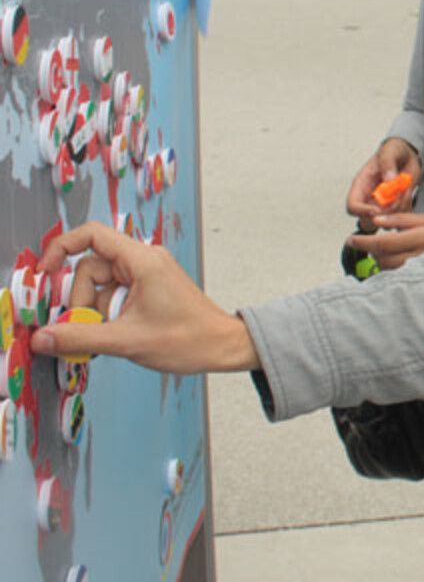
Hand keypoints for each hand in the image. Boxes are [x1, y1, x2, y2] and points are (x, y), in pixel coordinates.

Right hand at [31, 221, 258, 372]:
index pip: (92, 235)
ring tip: (111, 335)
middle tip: (90, 328)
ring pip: (98, 285)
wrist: (221, 346)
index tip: (45, 271)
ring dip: (94, 311)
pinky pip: (111, 294)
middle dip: (81, 301)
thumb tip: (44, 337)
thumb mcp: (127, 340)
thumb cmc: (190, 339)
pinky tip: (115, 334)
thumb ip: (80, 337)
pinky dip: (105, 314)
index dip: (61, 248)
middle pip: (89, 268)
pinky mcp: (147, 288)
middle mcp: (144, 261)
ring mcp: (146, 274)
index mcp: (143, 261)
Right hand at [346, 138, 421, 225]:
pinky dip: (407, 208)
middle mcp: (370, 198)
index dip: (362, 212)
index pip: (353, 206)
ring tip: (404, 192)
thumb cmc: (393, 152)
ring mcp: (383, 204)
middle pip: (367, 221)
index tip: (376, 210)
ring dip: (397, 210)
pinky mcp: (397, 207)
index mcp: (362, 186)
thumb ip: (388, 164)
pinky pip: (401, 217)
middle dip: (382, 216)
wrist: (408, 154)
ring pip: (385, 221)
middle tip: (395, 201)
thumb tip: (389, 179)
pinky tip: (408, 193)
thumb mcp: (389, 152)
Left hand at [346, 213, 423, 270]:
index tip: (351, 240)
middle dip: (371, 252)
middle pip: (384, 260)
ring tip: (385, 250)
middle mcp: (422, 255)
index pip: (385, 243)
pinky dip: (392, 270)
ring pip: (391, 271)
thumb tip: (378, 220)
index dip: (364, 243)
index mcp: (422, 237)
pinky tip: (395, 261)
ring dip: (381, 261)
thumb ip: (402, 220)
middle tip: (369, 244)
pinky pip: (401, 277)